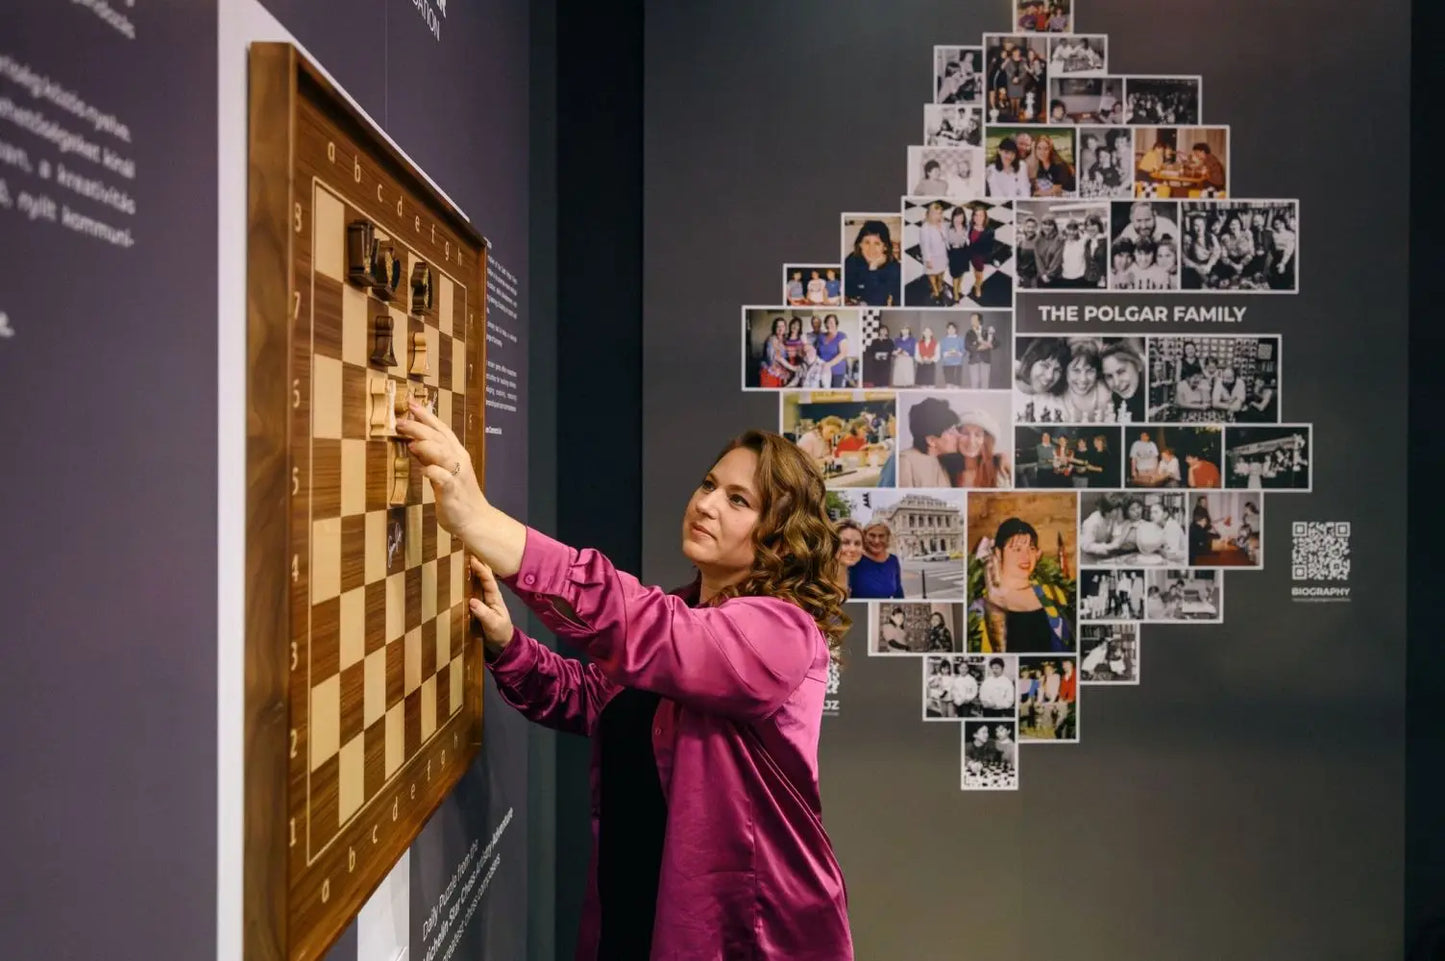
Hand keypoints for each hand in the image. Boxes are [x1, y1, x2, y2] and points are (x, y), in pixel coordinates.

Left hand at [396, 402, 485, 539]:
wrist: (476, 520)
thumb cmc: (458, 496)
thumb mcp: (442, 472)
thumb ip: (431, 457)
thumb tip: (414, 442)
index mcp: (456, 453)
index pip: (441, 429)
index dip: (426, 416)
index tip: (411, 405)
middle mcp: (458, 460)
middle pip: (439, 438)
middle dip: (419, 427)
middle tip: (401, 422)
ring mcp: (456, 476)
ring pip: (443, 454)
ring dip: (427, 446)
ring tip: (411, 443)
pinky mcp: (452, 492)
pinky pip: (443, 479)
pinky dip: (433, 472)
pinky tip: (423, 470)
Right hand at [468, 556, 514, 655]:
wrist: (502, 642)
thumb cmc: (500, 632)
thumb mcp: (492, 625)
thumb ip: (483, 614)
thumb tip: (471, 601)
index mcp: (495, 597)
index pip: (488, 580)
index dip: (481, 569)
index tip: (472, 559)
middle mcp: (490, 594)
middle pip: (484, 575)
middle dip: (478, 562)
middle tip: (468, 549)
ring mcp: (485, 598)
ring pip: (479, 580)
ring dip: (473, 569)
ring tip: (464, 557)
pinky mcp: (479, 603)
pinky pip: (474, 588)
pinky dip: (469, 579)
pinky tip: (462, 574)